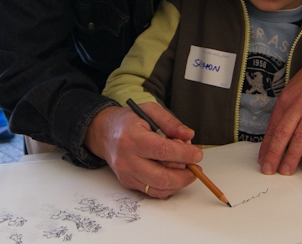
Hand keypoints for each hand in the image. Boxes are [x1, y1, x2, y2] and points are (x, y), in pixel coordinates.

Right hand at [84, 104, 201, 197]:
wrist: (104, 132)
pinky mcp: (127, 182)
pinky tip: (175, 176)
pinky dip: (168, 187)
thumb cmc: (128, 121)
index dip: (184, 154)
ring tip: (186, 170)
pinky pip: (152, 191)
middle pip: (161, 176)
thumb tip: (188, 135)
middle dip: (184, 174)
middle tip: (195, 166)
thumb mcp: (150, 110)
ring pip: (158, 187)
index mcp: (132, 137)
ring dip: (178, 182)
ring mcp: (126, 173)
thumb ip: (170, 122)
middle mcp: (127, 158)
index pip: (163, 151)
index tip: (197, 154)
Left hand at [258, 52, 301, 174]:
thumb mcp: (293, 89)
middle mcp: (298, 106)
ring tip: (286, 170)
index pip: (273, 127)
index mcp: (286, 100)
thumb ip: (287, 108)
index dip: (267, 145)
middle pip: (283, 135)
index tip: (262, 159)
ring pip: (300, 138)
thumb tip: (279, 130)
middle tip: (269, 170)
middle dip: (274, 154)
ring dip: (292, 156)